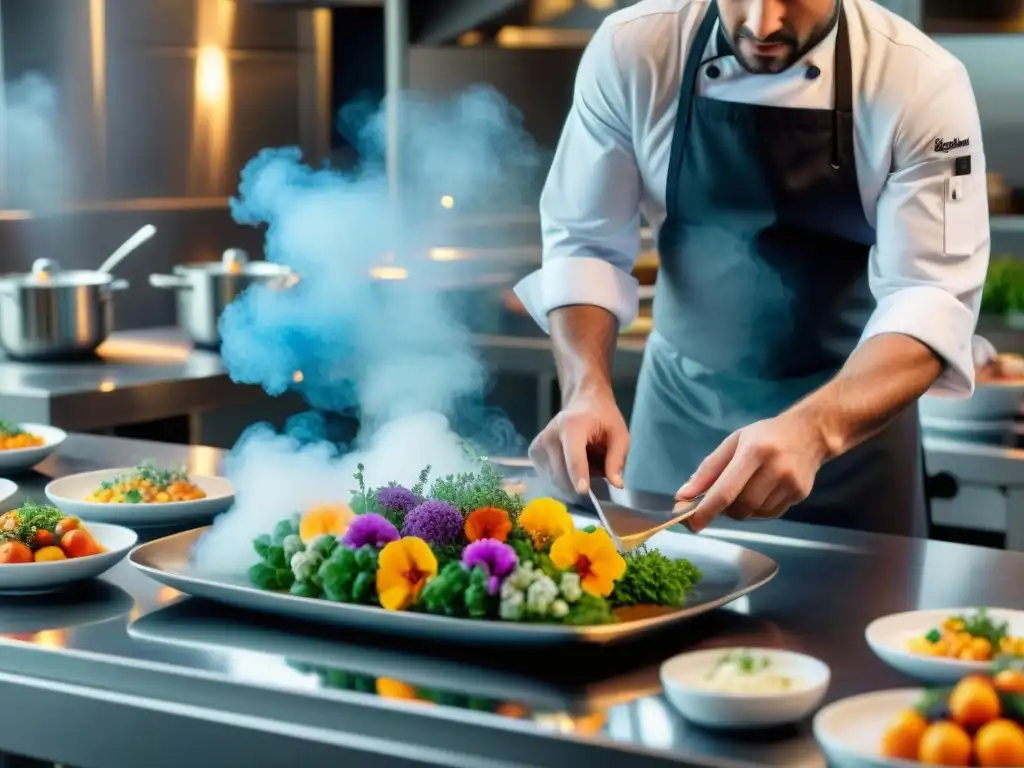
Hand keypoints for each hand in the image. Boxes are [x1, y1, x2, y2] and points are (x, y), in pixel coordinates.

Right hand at [529, 389, 628, 496]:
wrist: (583, 402)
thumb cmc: (603, 418)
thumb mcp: (619, 434)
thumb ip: (617, 458)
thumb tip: (616, 484)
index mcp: (571, 426)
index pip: (573, 456)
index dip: (578, 475)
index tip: (583, 492)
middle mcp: (550, 435)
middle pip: (561, 473)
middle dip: (580, 483)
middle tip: (597, 475)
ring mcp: (538, 444)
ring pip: (555, 479)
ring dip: (572, 482)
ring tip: (584, 464)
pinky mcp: (534, 452)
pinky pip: (549, 477)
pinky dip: (563, 479)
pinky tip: (571, 466)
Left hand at [678, 412, 829, 531]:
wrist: (810, 432)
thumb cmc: (765, 435)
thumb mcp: (733, 443)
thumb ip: (708, 470)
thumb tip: (683, 496)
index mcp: (754, 451)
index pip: (726, 490)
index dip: (706, 510)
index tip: (691, 523)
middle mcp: (775, 468)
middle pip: (741, 506)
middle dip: (725, 509)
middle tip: (722, 497)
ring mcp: (790, 483)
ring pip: (754, 513)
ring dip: (741, 509)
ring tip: (745, 487)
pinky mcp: (800, 494)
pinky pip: (770, 514)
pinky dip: (758, 510)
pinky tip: (762, 491)